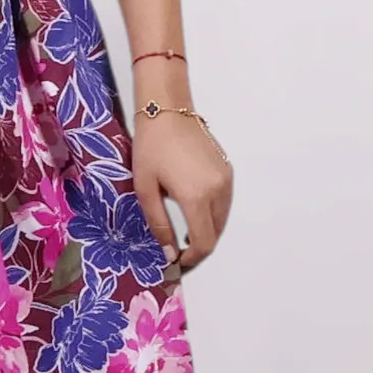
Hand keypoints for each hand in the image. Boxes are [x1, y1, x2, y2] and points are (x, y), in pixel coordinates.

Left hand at [133, 108, 232, 272]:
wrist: (167, 111)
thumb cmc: (151, 147)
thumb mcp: (145, 189)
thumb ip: (159, 225)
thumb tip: (169, 254)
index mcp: (197, 197)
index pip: (204, 242)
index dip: (193, 258)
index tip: (178, 262)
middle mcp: (218, 190)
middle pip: (216, 234)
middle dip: (199, 247)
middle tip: (179, 251)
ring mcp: (226, 179)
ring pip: (222, 219)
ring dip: (207, 231)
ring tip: (185, 235)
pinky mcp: (227, 171)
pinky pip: (225, 202)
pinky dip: (212, 214)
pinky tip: (195, 212)